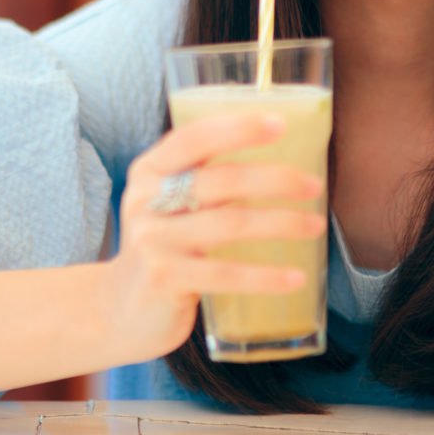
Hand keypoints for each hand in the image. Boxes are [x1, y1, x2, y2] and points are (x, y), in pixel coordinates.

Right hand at [102, 113, 325, 363]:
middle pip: (222, 180)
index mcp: (149, 170)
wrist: (118, 310)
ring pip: (230, 223)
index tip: (280, 124)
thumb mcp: (169, 206)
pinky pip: (226, 274)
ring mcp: (153, 240)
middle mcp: (146, 199)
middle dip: (275, 180)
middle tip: (314, 186)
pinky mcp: (164, 279)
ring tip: (315, 226)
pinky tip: (295, 277)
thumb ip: (205, 183)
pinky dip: (266, 276)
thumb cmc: (163, 248)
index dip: (238, 129)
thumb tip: (282, 164)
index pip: (194, 138)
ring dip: (281, 224)